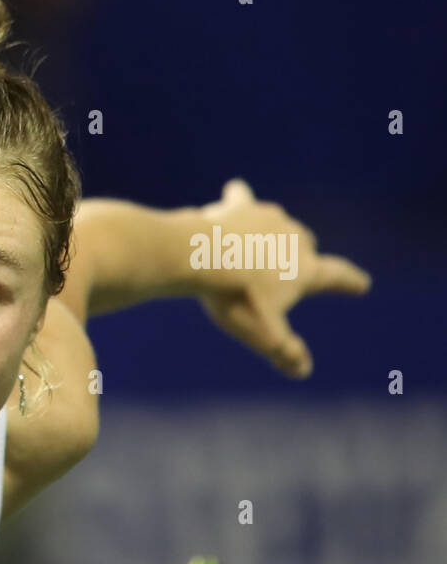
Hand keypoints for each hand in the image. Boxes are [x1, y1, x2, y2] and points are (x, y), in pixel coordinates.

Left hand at [193, 179, 371, 377]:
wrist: (203, 258)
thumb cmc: (235, 299)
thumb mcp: (261, 333)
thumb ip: (283, 351)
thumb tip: (303, 371)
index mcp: (307, 269)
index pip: (338, 276)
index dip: (349, 282)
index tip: (362, 285)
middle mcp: (296, 238)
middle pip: (306, 248)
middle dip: (300, 259)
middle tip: (284, 274)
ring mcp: (270, 218)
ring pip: (277, 225)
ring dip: (271, 235)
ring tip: (258, 246)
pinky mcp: (242, 207)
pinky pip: (242, 200)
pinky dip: (239, 200)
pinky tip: (233, 192)